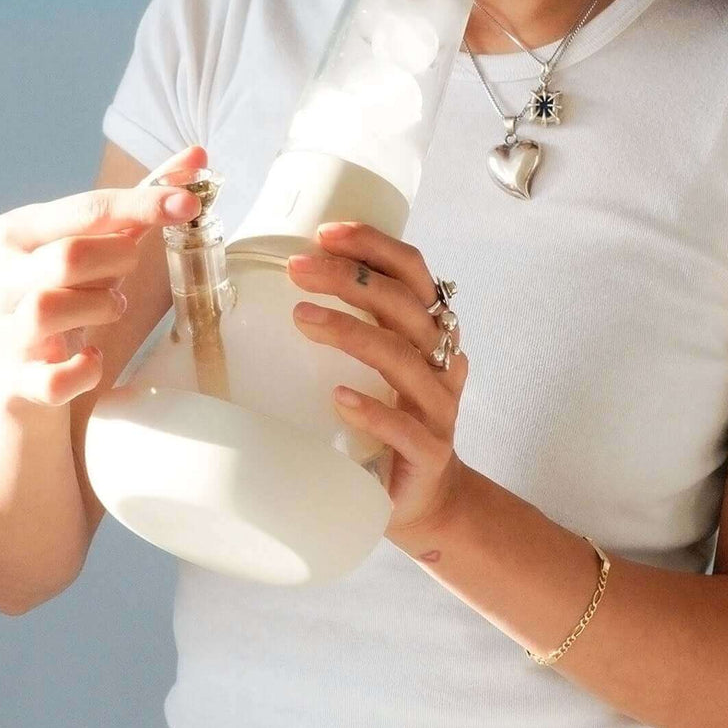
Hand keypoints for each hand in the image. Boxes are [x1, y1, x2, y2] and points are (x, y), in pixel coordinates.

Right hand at [0, 145, 205, 406]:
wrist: (24, 375)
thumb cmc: (71, 292)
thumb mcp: (104, 242)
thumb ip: (145, 200)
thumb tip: (198, 154)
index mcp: (20, 232)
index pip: (86, 208)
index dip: (143, 204)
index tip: (190, 203)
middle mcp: (3, 278)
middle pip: (69, 256)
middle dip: (117, 260)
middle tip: (128, 269)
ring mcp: (6, 331)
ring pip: (49, 309)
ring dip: (101, 308)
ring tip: (112, 306)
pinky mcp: (16, 383)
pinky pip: (52, 379)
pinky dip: (82, 370)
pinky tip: (92, 359)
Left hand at [287, 222, 471, 539]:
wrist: (423, 496)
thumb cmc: (389, 417)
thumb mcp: (377, 361)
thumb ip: (355, 322)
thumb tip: (287, 280)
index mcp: (428, 328)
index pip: (412, 270)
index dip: (374, 245)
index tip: (325, 232)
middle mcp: (441, 359)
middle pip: (403, 304)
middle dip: (350, 278)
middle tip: (297, 269)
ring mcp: (439, 407)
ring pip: (402, 358)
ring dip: (351, 332)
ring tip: (302, 319)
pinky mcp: (429, 452)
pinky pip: (404, 427)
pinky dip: (372, 409)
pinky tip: (338, 398)